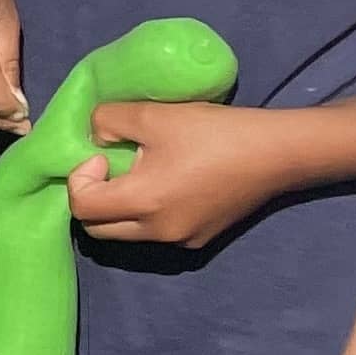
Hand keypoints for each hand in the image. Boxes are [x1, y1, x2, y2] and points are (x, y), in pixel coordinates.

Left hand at [66, 100, 300, 248]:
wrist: (276, 152)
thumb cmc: (213, 132)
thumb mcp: (151, 115)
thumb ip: (107, 122)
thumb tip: (93, 138)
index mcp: (145, 204)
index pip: (83, 207)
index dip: (79, 178)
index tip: (102, 153)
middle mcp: (161, 232)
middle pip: (99, 229)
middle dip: (91, 198)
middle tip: (108, 167)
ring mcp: (184, 240)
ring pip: (128, 233)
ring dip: (118, 207)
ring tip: (137, 172)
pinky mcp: (202, 238)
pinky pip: (158, 232)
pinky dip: (146, 213)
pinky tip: (165, 182)